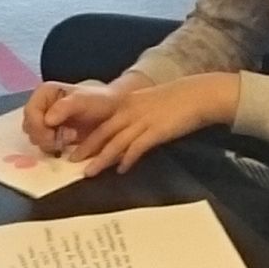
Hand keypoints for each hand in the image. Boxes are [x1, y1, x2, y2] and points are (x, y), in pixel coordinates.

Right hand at [24, 79, 117, 153]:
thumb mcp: (83, 100)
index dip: (38, 126)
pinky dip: (53, 148)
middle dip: (45, 136)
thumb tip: (47, 120)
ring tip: (70, 138)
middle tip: (65, 138)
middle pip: (29, 127)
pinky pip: (43, 145)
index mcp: (44, 92)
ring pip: (34, 138)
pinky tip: (67, 144)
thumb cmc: (99, 101)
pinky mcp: (51, 134)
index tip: (54, 135)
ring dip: (50, 143)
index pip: (30, 112)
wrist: (113, 111)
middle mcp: (40, 105)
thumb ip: (64, 107)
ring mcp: (44, 121)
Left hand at [64, 73, 235, 171]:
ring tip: (89, 172)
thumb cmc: (176, 100)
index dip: (86, 136)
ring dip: (101, 158)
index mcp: (127, 104)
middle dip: (86, 148)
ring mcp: (143, 121)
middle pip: (103, 132)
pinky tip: (121, 170)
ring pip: (116, 142)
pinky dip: (128, 159)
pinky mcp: (156, 131)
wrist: (198, 94)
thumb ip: (133, 115)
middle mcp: (130, 112)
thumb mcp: (148, 103)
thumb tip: (124, 133)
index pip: (101, 122)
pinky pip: (137, 147)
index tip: (73, 148)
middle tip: (70, 162)